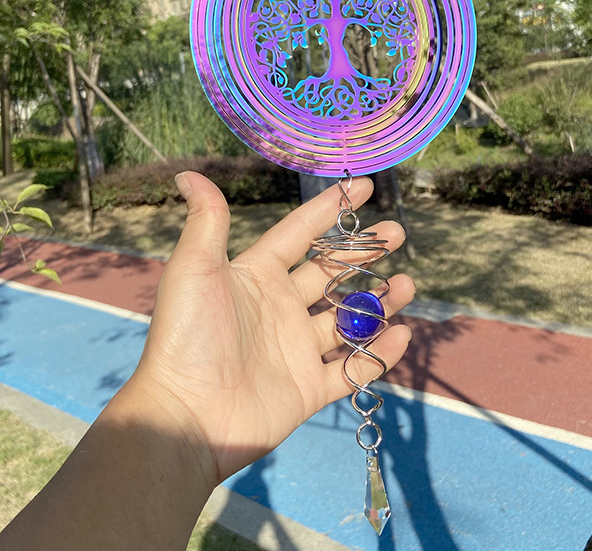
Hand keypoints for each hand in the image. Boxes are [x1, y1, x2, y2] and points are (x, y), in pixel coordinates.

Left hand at [130, 171, 413, 484]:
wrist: (187, 417)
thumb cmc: (187, 337)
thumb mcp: (194, 269)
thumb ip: (207, 221)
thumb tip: (189, 174)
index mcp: (256, 275)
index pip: (300, 233)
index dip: (331, 209)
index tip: (364, 187)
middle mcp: (279, 307)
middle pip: (332, 272)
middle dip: (365, 252)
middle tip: (398, 234)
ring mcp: (296, 348)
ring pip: (348, 318)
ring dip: (379, 301)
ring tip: (405, 285)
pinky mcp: (308, 388)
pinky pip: (352, 368)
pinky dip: (378, 355)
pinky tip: (400, 335)